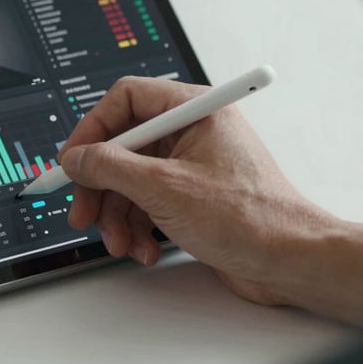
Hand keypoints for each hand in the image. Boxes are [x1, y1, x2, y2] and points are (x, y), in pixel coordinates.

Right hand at [58, 76, 338, 311]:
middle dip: (100, 185)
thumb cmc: (249, 217)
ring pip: (131, 180)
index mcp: (193, 110)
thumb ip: (111, 167)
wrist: (290, 262)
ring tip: (121, 243)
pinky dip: (138, 227)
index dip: (93, 129)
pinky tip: (144, 249)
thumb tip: (76, 157)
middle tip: (83, 213)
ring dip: (118, 215)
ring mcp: (191, 165)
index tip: (72, 161)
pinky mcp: (191, 195)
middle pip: (122, 146)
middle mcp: (191, 132)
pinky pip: (148, 201)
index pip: (125, 100)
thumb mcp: (164, 188)